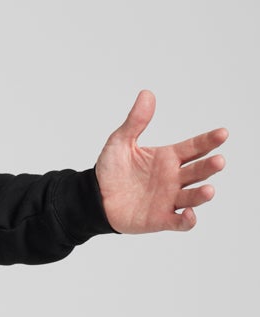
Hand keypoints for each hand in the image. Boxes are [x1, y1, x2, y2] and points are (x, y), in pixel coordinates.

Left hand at [94, 90, 227, 233]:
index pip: (194, 147)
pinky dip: (187, 221)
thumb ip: (136, 121)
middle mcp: (173, 178)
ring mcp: (169, 199)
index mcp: (168, 158)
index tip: (223, 133)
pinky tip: (189, 215)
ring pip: (192, 197)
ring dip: (202, 195)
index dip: (209, 140)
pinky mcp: (160, 219)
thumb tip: (147, 94)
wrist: (94, 197)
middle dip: (210, 167)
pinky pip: (179, 222)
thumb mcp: (120, 142)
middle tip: (218, 161)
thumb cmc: (111, 169)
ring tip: (208, 190)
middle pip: (198, 171)